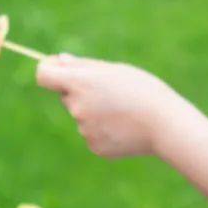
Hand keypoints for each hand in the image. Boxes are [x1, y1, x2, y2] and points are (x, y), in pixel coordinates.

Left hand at [36, 54, 178, 157]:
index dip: (48, 69)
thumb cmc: (142, 90)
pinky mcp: (94, 146)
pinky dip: (103, 129)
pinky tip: (123, 126)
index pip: (44, 76)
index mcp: (79, 83)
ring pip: (81, 116)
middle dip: (80, 91)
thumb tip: (60, 61)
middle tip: (109, 91)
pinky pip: (92, 133)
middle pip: (65, 96)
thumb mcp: (114, 70)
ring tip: (122, 110)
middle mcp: (76, 107)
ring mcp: (84, 130)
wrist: (164, 124)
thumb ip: (84, 66)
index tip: (55, 68)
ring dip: (95, 111)